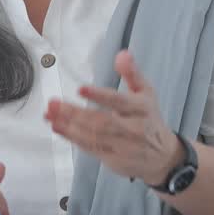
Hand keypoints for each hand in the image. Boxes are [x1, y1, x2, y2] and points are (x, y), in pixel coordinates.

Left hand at [43, 50, 182, 186]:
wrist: (163, 157)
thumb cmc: (149, 119)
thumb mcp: (146, 93)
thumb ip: (132, 73)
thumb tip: (122, 54)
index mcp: (142, 109)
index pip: (120, 101)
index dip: (100, 95)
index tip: (81, 88)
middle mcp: (134, 129)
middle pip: (101, 121)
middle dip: (74, 112)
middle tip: (54, 103)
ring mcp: (123, 147)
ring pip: (93, 137)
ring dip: (68, 125)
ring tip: (50, 114)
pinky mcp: (113, 160)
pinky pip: (90, 148)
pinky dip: (72, 137)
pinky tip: (58, 127)